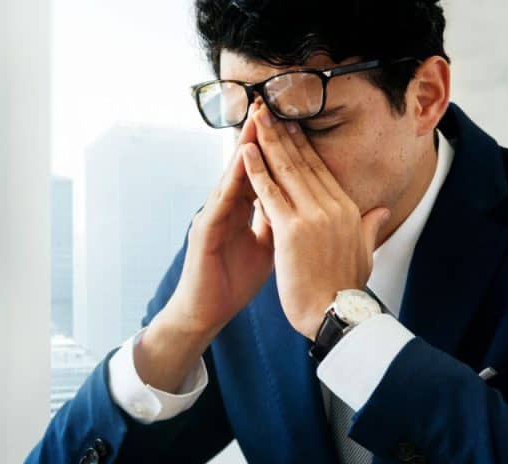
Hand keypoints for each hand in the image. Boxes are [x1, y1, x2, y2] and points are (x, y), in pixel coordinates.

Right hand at [158, 101, 275, 338]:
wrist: (207, 314)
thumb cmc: (233, 283)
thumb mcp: (268, 248)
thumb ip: (281, 224)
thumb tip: (303, 207)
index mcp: (241, 211)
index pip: (261, 174)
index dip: (274, 150)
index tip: (289, 123)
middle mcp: (225, 208)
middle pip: (244, 167)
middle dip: (257, 138)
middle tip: (268, 105)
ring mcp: (212, 217)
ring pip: (230, 177)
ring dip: (242, 149)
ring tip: (255, 122)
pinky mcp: (204, 232)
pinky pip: (220, 202)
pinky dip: (232, 181)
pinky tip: (241, 163)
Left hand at [241, 102, 390, 339]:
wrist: (336, 315)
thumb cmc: (345, 289)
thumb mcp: (363, 252)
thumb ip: (369, 227)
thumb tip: (382, 210)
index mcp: (348, 210)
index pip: (320, 169)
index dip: (302, 144)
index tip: (290, 122)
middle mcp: (332, 206)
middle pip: (303, 161)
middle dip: (283, 132)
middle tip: (267, 107)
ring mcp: (313, 216)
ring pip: (286, 170)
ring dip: (268, 141)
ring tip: (254, 118)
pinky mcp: (293, 230)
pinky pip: (270, 193)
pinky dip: (256, 170)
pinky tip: (245, 151)